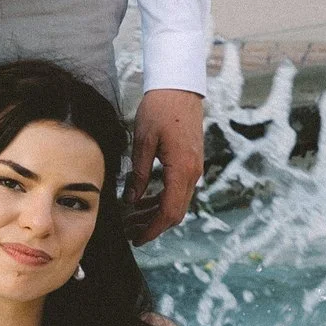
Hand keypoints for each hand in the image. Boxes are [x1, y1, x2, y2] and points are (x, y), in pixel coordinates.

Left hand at [127, 88, 203, 242]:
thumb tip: (131, 200)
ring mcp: (194, 167)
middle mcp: (192, 172)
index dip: (152, 229)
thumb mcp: (143, 141)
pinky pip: (179, 189)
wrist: (179, 87)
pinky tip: (145, 200)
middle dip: (153, 226)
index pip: (169, 212)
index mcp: (181, 169)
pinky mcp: (191, 162)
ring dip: (157, 214)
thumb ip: (139, 174)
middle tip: (131, 233)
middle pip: (176, 212)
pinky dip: (163, 199)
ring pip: (178, 202)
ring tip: (133, 218)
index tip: (137, 238)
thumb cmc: (160, 109)